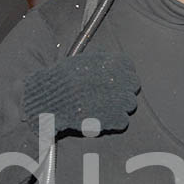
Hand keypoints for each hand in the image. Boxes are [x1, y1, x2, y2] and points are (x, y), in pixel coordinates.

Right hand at [21, 52, 138, 134]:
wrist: (51, 100)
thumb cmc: (62, 79)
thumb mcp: (82, 61)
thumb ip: (100, 62)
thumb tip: (109, 62)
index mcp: (113, 64)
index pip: (128, 66)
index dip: (122, 73)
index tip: (115, 79)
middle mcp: (120, 80)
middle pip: (133, 86)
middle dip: (123, 90)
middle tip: (109, 95)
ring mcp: (119, 101)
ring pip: (130, 104)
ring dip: (120, 106)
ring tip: (104, 107)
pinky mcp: (114, 119)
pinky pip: (123, 121)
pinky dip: (114, 121)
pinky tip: (102, 118)